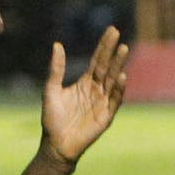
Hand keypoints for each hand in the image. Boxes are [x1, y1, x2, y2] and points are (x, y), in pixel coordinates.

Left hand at [40, 28, 130, 163]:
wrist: (55, 145)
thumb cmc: (52, 119)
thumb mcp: (51, 90)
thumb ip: (56, 69)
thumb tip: (57, 44)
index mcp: (85, 83)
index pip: (98, 60)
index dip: (104, 46)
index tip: (112, 30)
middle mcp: (96, 90)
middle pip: (107, 66)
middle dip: (112, 51)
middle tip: (117, 34)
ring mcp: (102, 103)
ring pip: (113, 80)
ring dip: (118, 65)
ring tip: (123, 49)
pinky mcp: (105, 116)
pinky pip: (114, 100)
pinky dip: (119, 89)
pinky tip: (122, 76)